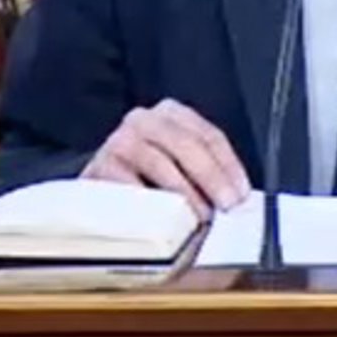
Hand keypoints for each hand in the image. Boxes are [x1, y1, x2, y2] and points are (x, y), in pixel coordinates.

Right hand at [81, 99, 250, 217]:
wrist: (95, 192)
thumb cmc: (145, 179)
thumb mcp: (177, 166)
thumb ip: (204, 174)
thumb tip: (236, 200)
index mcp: (170, 114)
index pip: (208, 136)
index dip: (229, 166)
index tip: (241, 195)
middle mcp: (144, 119)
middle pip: (187, 144)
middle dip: (211, 178)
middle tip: (225, 208)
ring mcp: (119, 140)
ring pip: (160, 163)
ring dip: (185, 194)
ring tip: (198, 219)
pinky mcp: (99, 167)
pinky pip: (131, 186)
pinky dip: (151, 205)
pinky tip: (165, 222)